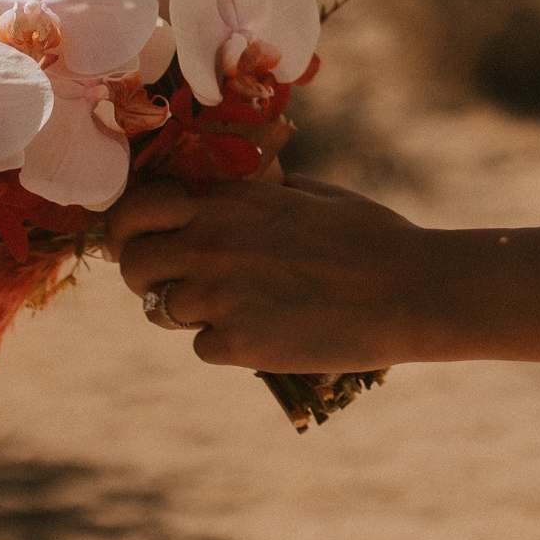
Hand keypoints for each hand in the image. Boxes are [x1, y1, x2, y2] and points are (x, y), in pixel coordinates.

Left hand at [106, 175, 444, 372]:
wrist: (408, 290)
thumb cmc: (370, 236)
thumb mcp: (309, 194)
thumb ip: (257, 195)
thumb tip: (228, 198)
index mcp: (229, 198)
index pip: (137, 206)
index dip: (130, 226)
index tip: (140, 237)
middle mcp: (210, 240)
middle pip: (134, 263)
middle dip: (147, 274)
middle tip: (176, 282)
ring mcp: (218, 294)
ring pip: (160, 308)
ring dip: (186, 310)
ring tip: (232, 307)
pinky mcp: (234, 343)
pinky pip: (201, 346)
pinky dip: (225, 343)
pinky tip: (265, 332)